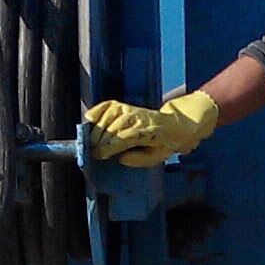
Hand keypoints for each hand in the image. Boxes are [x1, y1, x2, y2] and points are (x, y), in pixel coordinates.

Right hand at [83, 88, 221, 166]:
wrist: (174, 124)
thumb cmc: (164, 143)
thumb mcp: (156, 157)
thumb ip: (139, 159)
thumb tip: (121, 158)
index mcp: (150, 132)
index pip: (126, 137)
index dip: (110, 146)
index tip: (99, 154)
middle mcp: (139, 118)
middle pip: (114, 127)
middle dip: (100, 140)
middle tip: (91, 152)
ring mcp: (131, 110)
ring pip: (109, 117)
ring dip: (96, 130)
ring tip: (90, 142)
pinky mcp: (125, 106)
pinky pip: (107, 106)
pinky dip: (97, 111)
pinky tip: (90, 120)